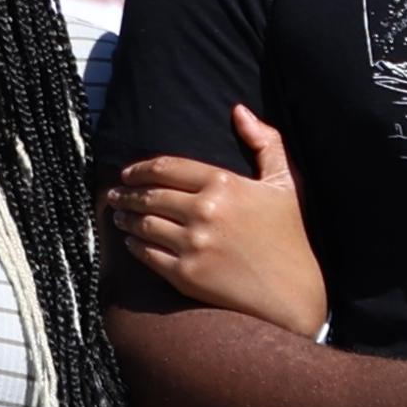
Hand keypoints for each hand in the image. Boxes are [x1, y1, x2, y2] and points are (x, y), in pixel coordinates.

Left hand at [104, 109, 325, 337]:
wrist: (292, 295)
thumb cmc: (290, 237)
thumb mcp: (285, 183)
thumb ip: (265, 142)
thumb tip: (238, 111)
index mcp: (224, 183)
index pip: (167, 168)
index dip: (140, 169)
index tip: (128, 173)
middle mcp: (204, 211)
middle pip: (150, 195)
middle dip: (126, 193)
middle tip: (115, 195)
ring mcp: (193, 244)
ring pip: (143, 224)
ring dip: (125, 218)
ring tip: (118, 216)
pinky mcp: (186, 275)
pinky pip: (147, 255)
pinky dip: (133, 246)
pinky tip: (131, 243)